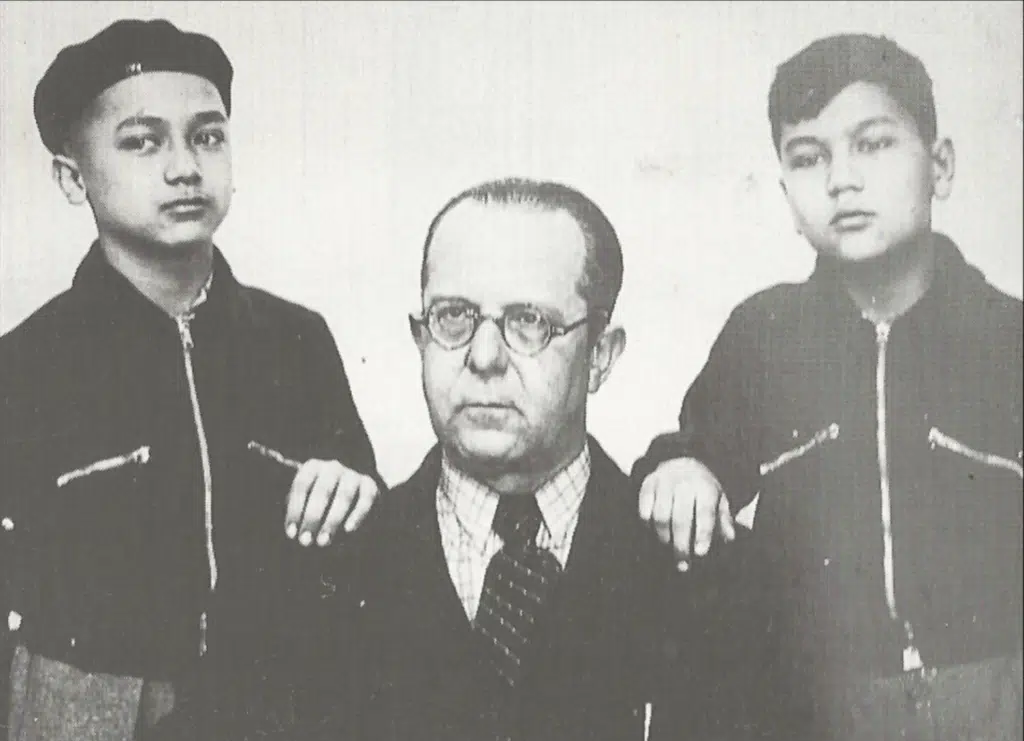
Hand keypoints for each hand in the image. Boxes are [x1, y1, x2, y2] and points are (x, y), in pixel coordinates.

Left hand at [284, 459, 378, 546]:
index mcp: (312, 468)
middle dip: (313, 518)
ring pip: (344, 496)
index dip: (295, 510)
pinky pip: (365, 499)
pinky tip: (348, 530)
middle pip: (322, 491)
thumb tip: (292, 532)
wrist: (351, 502)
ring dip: (332, 520)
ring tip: (323, 541)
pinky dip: (357, 515)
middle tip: (306, 541)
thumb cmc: (320, 507)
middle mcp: (332, 468)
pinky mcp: (370, 486)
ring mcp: (353, 475)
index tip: (291, 534)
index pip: (302, 486)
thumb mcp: (304, 504)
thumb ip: (298, 512)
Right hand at [638, 457, 735, 571]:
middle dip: (681, 545)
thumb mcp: (719, 499)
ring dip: (663, 537)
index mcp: (705, 488)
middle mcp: (684, 484)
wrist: (681, 461)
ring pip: (660, 516)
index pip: (704, 513)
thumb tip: (729, 538)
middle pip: (680, 519)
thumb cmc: (702, 489)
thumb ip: (724, 519)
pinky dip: (647, 524)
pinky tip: (653, 531)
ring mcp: (664, 483)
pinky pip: (643, 509)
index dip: (703, 533)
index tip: (700, 553)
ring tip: (668, 547)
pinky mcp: (648, 484)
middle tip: (682, 564)